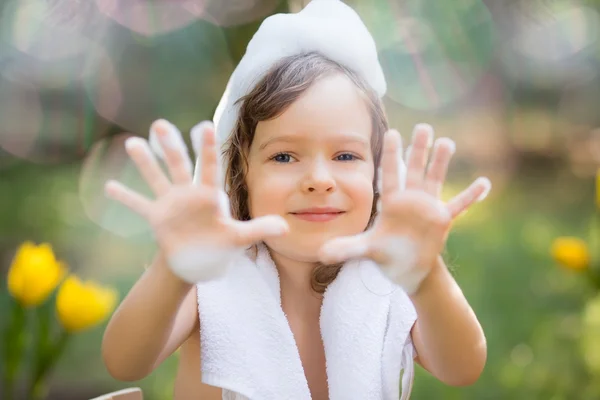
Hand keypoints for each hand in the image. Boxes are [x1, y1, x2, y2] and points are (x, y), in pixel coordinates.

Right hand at [104, 119, 288, 282]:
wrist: (200, 260)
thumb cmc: (220, 245)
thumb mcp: (240, 239)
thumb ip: (259, 229)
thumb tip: (285, 226)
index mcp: (209, 195)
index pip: (208, 167)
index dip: (206, 148)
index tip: (204, 125)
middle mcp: (188, 194)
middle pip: (178, 165)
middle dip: (170, 146)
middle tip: (160, 123)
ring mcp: (170, 204)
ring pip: (156, 178)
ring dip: (144, 162)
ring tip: (132, 143)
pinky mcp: (157, 218)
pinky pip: (139, 205)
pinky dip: (125, 198)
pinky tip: (108, 186)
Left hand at [318, 124, 489, 293]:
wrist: (407, 269)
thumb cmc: (386, 255)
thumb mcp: (366, 251)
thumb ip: (347, 248)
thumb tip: (321, 253)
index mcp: (391, 202)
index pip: (390, 174)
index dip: (392, 155)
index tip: (392, 132)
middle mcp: (410, 200)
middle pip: (415, 170)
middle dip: (418, 149)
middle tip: (423, 127)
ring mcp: (428, 208)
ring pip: (435, 180)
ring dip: (441, 162)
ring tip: (447, 141)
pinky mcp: (442, 220)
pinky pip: (459, 206)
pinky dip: (471, 196)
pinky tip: (484, 183)